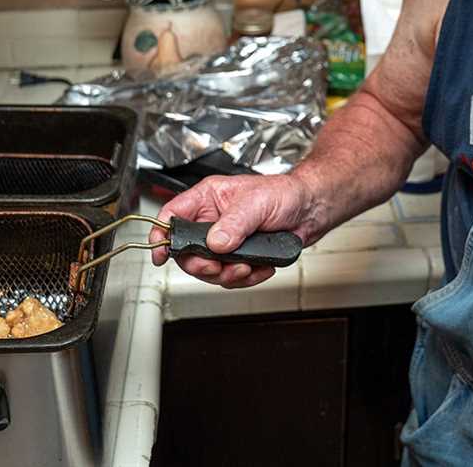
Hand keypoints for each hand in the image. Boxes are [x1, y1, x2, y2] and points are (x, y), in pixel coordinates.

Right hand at [148, 172, 319, 288]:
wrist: (311, 210)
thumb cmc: (285, 193)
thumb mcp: (257, 202)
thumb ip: (234, 223)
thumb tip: (215, 242)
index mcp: (209, 198)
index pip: (173, 215)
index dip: (162, 233)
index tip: (161, 252)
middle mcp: (213, 221)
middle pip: (187, 250)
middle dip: (201, 264)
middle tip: (217, 266)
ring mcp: (225, 241)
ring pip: (208, 268)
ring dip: (227, 274)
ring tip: (246, 267)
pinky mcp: (239, 257)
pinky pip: (231, 276)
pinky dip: (246, 278)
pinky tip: (260, 267)